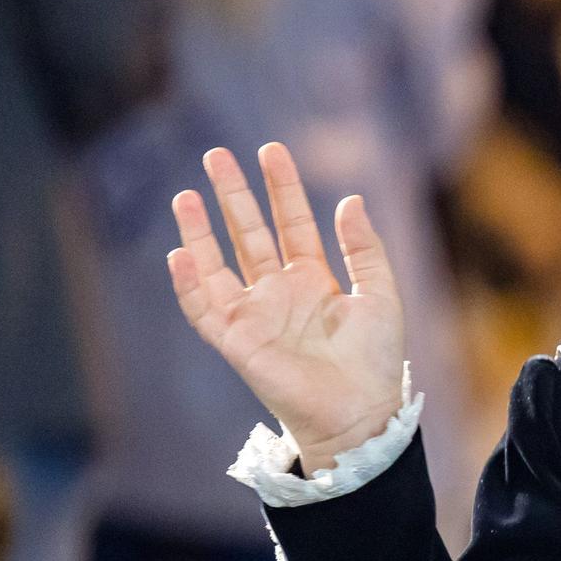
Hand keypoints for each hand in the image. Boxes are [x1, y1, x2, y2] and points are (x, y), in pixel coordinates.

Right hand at [168, 144, 406, 471]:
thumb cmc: (374, 359)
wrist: (360, 410)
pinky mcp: (236, 341)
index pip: (291, 223)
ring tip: (186, 194)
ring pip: (218, 264)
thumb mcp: (379, 293)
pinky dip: (190, 284)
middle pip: (249, 234)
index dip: (282, 188)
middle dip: (233, 195)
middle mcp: (279, 293)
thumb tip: (351, 200)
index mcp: (313, 280)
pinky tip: (181, 252)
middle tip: (216, 155)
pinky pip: (204, 308)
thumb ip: (364, 248)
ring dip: (200, 231)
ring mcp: (254, 315)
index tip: (271, 151)